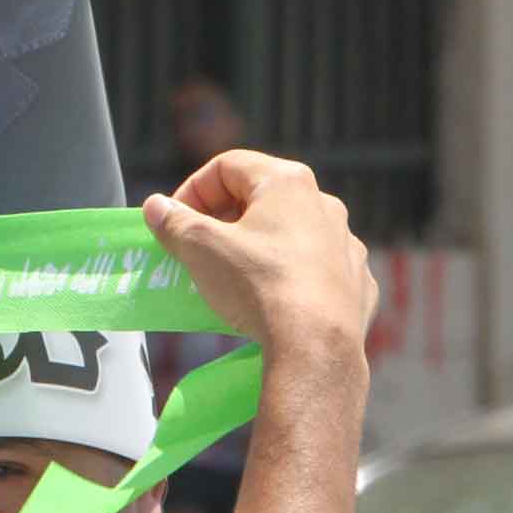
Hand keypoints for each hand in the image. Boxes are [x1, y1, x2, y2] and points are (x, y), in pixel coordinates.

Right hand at [143, 150, 374, 353]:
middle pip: (261, 199)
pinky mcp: (356, 283)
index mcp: (287, 182)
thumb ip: (174, 222)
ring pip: (291, 236)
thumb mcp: (201, 248)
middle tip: (197, 249)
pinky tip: (274, 303)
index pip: (227, 167)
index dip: (192, 191)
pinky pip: (316, 271)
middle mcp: (323, 204)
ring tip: (233, 279)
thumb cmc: (257, 283)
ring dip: (259, 249)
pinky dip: (291, 279)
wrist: (317, 345)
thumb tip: (156, 207)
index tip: (175, 222)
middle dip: (223, 221)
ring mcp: (346, 245)